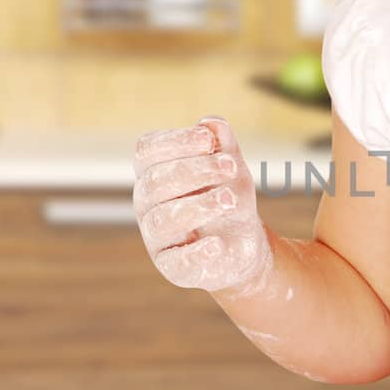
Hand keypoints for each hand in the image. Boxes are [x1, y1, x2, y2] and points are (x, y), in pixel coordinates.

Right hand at [132, 116, 272, 292]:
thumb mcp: (231, 168)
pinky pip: (176, 261)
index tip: (208, 139)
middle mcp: (148, 204)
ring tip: (230, 200)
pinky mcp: (173, 267)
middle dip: (195, 170)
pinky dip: (196, 252)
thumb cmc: (228, 198)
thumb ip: (223, 145)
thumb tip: (211, 122)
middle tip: (231, 167)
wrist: (243, 244)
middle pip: (155, 182)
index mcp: (154, 174)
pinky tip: (217, 244)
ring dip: (199, 206)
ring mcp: (157, 238)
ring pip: (162, 219)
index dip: (175, 141)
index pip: (146, 151)